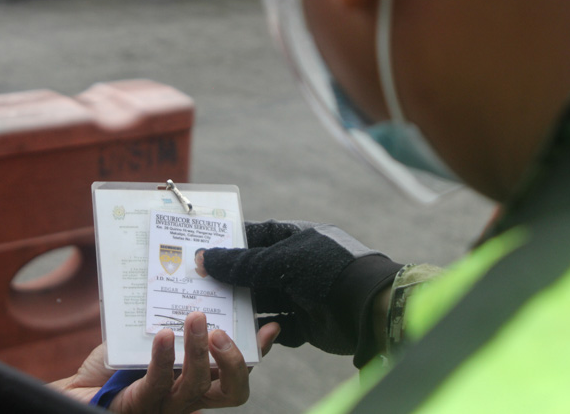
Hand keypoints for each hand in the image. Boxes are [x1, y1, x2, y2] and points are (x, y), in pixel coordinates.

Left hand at [52, 312, 279, 412]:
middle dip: (236, 361)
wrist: (78, 390)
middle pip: (233, 393)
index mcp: (197, 379)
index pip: (237, 372)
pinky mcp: (140, 405)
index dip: (257, 353)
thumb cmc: (115, 364)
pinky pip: (158, 383)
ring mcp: (166, 405)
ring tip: (196, 316)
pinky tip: (162, 334)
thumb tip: (189, 279)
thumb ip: (171, 318)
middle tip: (223, 329)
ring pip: (197, 386)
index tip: (269, 325)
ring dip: (199, 349)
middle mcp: (189, 396)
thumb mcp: (149, 334)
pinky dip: (163, 357)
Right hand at [203, 220, 400, 364]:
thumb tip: (204, 258)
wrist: (370, 309)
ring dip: (243, 308)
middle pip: (257, 272)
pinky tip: (245, 333)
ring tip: (214, 311)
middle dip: (231, 279)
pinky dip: (264, 331)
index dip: (232, 242)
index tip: (205, 249)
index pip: (258, 235)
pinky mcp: (308, 324)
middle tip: (199, 284)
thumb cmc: (327, 271)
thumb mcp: (280, 261)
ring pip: (264, 301)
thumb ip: (242, 264)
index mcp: (297, 239)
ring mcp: (304, 295)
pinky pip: (278, 328)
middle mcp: (299, 266)